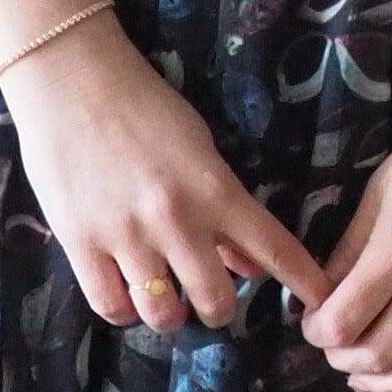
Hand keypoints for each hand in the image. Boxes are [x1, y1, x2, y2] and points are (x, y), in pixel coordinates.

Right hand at [0, 14, 326, 335]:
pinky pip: (109, 306)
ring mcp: (126, 234)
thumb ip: (225, 208)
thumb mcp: (199, 147)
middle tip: (207, 295)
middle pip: (215, 300)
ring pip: (163, 314)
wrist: (69, 77)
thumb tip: (250, 265)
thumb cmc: (142, 105)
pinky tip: (126, 294)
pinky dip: (123, 311)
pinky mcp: (80, 243)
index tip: (321, 305)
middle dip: (218, 307)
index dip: (303, 282)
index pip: (274, 248)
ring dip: (170, 314)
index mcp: (214, 188)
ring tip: (164, 297)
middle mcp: (176, 219)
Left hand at [299, 61, 391, 391]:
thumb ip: (351, 248)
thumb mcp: (381, 191)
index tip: (314, 323)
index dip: (317, 333)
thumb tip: (324, 292)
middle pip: (378, 355)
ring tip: (370, 373)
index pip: (341, 323)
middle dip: (344, 359)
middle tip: (336, 347)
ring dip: (389, 380)